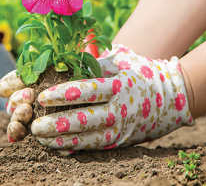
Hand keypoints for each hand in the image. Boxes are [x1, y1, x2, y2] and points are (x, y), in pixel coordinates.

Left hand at [0, 44, 193, 155]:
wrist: (171, 96)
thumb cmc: (140, 73)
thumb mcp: (122, 61)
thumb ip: (96, 61)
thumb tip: (66, 56)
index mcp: (118, 85)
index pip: (87, 90)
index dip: (63, 94)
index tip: (42, 96)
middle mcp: (119, 108)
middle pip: (85, 118)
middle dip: (58, 122)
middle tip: (34, 125)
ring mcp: (121, 127)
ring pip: (88, 137)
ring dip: (63, 139)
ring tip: (41, 139)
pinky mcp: (121, 140)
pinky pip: (96, 146)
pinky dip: (77, 148)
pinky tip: (59, 148)